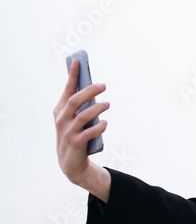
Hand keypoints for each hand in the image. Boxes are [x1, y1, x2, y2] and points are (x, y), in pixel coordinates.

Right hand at [54, 59, 110, 200]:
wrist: (70, 162)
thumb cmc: (75, 135)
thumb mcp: (74, 119)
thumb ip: (81, 105)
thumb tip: (94, 87)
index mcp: (60, 109)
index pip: (67, 89)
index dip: (72, 75)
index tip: (77, 61)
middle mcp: (62, 118)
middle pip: (76, 100)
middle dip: (90, 91)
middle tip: (104, 85)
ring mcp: (68, 131)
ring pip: (84, 115)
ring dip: (98, 108)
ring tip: (107, 104)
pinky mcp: (76, 142)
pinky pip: (90, 132)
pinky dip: (99, 126)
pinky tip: (105, 123)